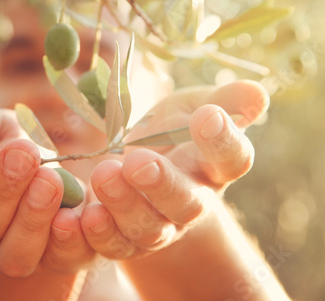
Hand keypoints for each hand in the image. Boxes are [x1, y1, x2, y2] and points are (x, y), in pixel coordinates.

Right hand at [0, 109, 93, 276]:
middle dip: (3, 189)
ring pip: (15, 255)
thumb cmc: (14, 145)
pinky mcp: (57, 259)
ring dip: (32, 218)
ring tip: (50, 180)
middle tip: (24, 155)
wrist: (55, 169)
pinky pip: (61, 260)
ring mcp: (16, 252)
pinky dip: (68, 241)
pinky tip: (73, 215)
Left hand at [80, 80, 268, 258]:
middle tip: (138, 162)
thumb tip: (257, 92)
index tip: (208, 115)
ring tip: (104, 174)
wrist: (139, 168)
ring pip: (148, 229)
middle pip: (186, 204)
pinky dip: (97, 235)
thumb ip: (221, 102)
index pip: (231, 159)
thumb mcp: (190, 107)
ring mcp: (159, 227)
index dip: (223, 141)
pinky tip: (81, 215)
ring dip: (124, 206)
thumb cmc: (170, 133)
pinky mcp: (124, 241)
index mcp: (213, 167)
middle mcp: (190, 203)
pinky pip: (113, 246)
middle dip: (163, 185)